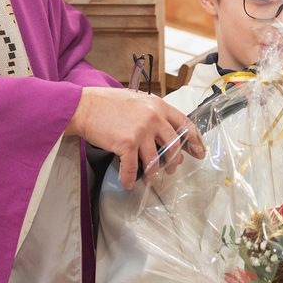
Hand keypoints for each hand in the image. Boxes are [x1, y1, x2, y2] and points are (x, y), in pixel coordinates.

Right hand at [65, 86, 204, 188]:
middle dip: (174, 161)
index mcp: (159, 106)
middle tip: (171, 169)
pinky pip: (132, 168)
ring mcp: (141, 131)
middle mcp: (154, 117)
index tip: (198, 151)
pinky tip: (128, 182)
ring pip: (155, 160)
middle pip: (173, 145)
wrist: (84, 106)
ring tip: (149, 178)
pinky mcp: (127, 144)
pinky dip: (130, 178)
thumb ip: (154, 112)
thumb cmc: (108, 103)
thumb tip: (166, 130)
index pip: (185, 124)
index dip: (194, 140)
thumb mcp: (138, 100)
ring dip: (152, 173)